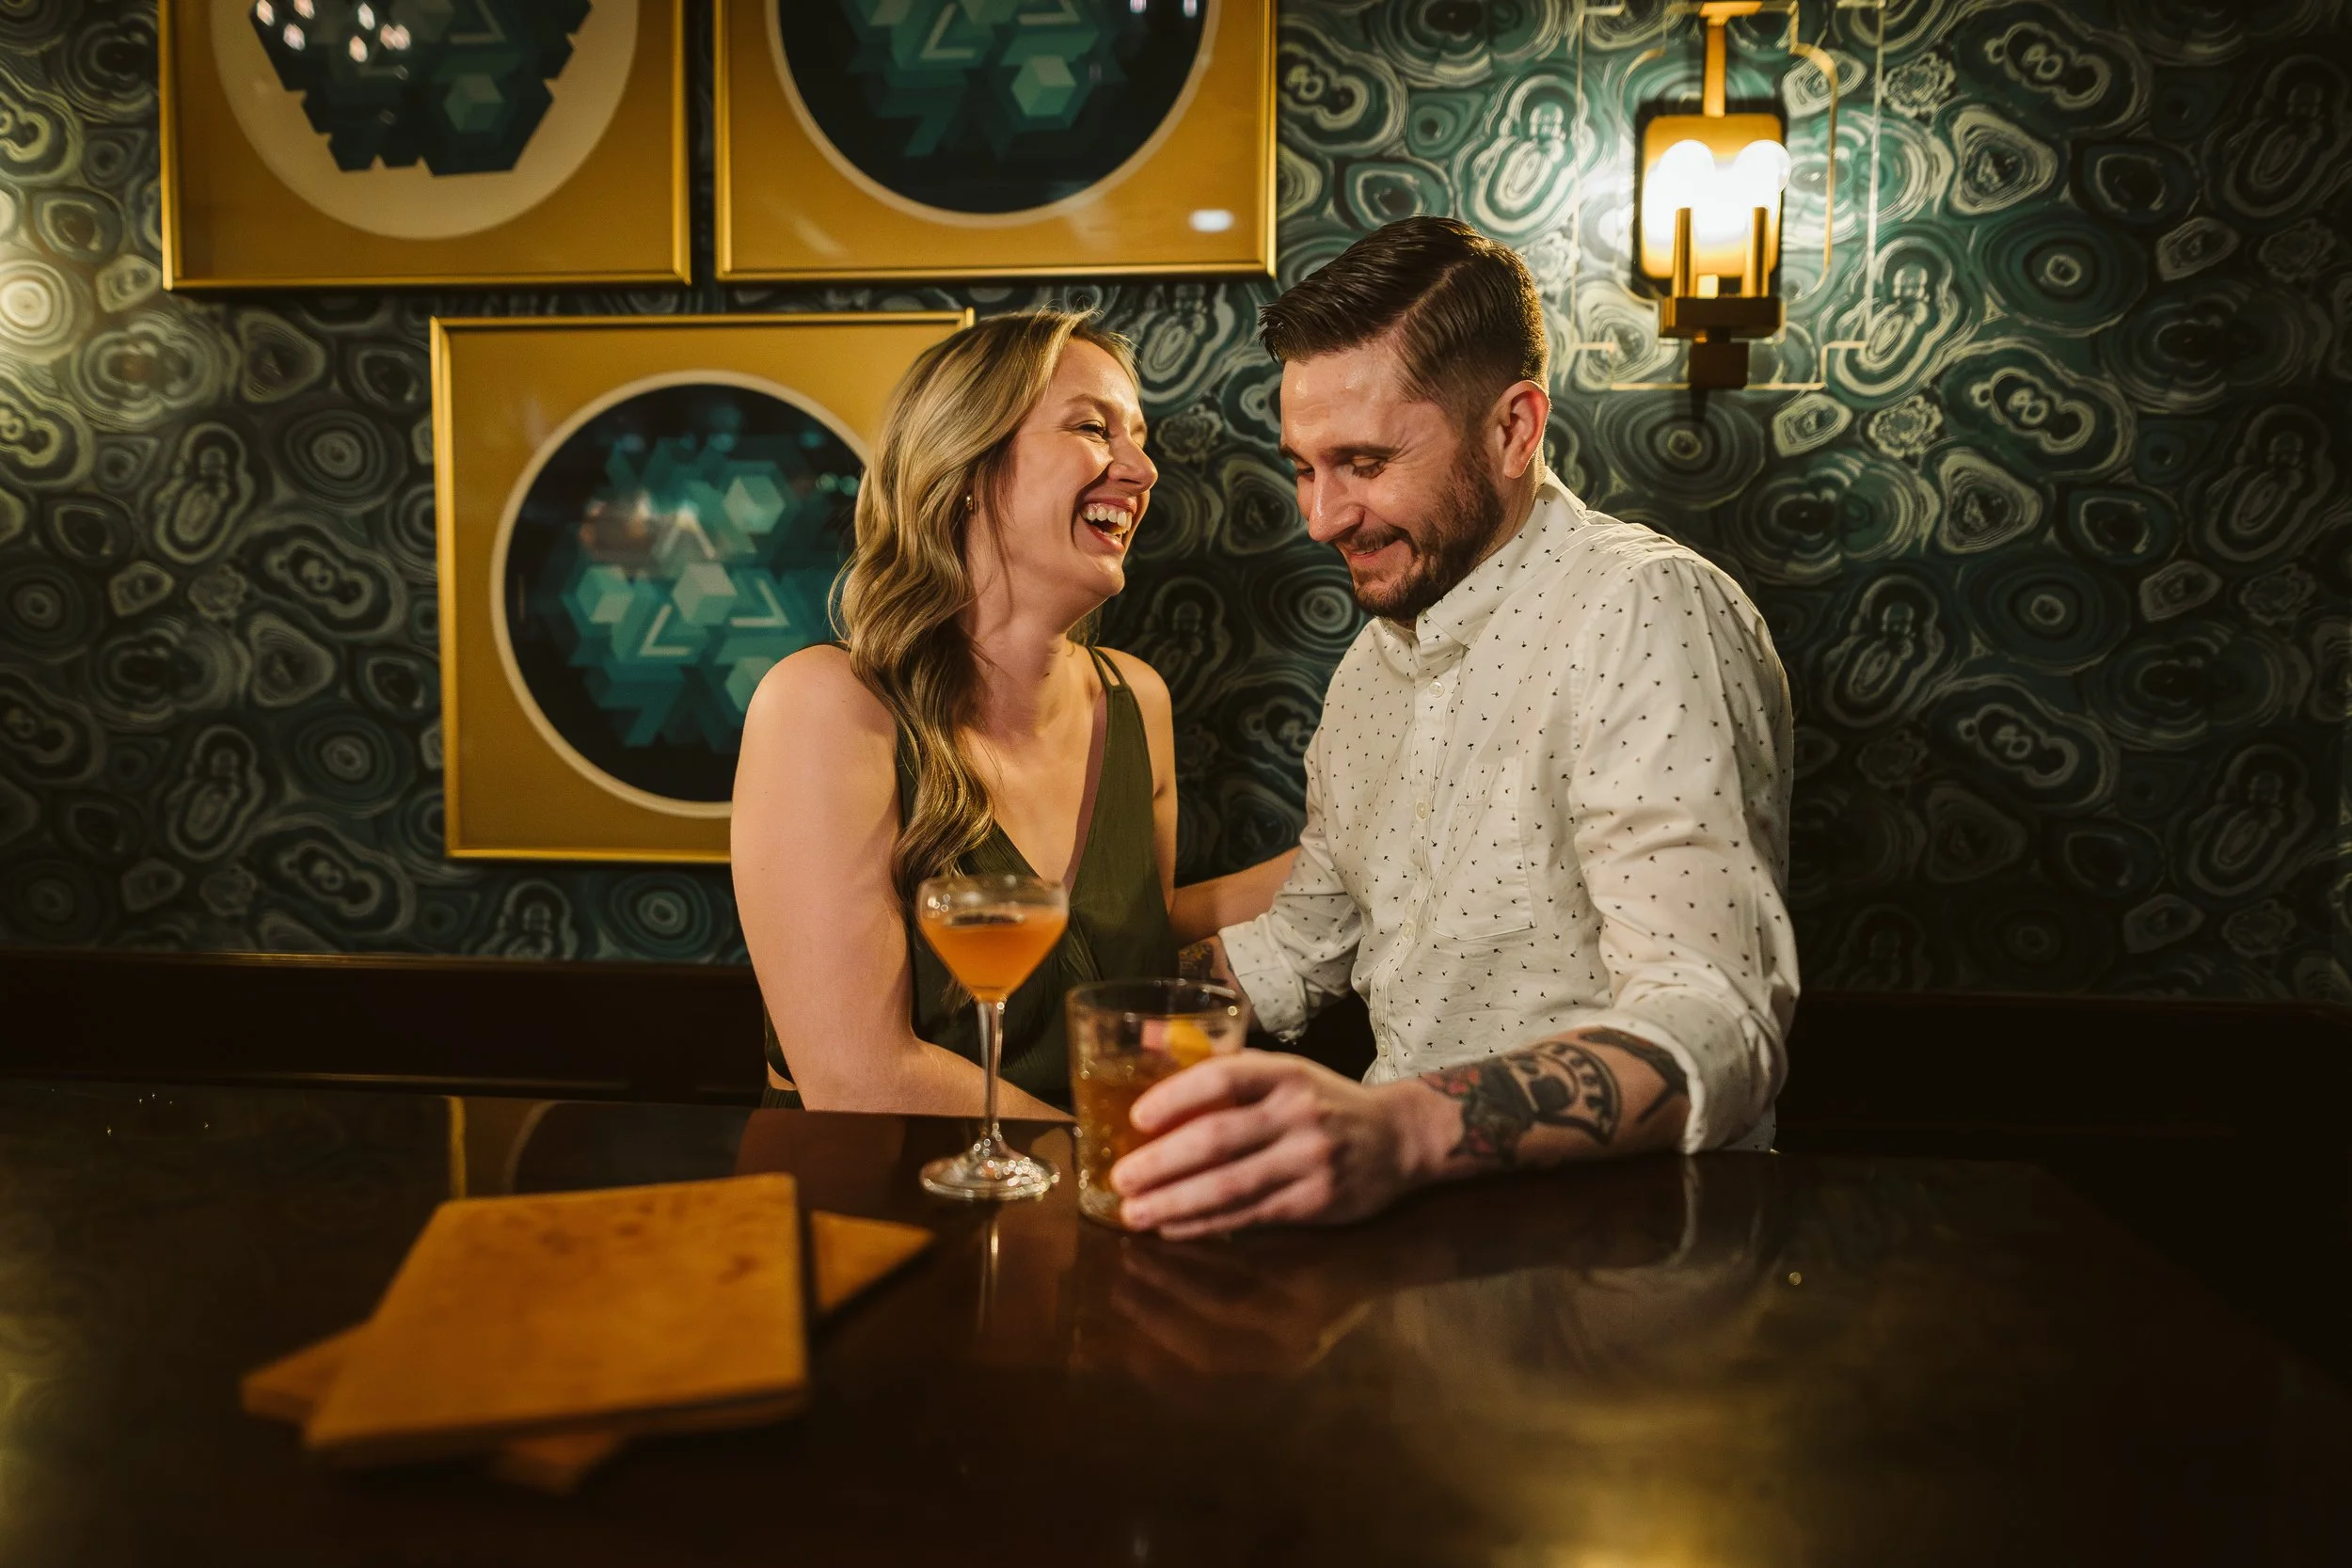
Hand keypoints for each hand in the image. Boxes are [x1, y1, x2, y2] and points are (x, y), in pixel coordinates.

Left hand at [1108, 1052, 1434, 1237]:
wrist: (1400, 1139)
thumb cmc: (1325, 1102)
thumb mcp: (1285, 1072)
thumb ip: (1227, 1069)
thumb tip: (1150, 1043)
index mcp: (1286, 1074)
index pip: (1224, 1076)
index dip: (1176, 1096)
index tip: (1137, 1119)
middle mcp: (1298, 1114)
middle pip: (1217, 1139)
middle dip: (1161, 1163)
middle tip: (1120, 1178)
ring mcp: (1309, 1162)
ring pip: (1229, 1187)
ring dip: (1173, 1203)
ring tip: (1132, 1213)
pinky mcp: (1315, 1203)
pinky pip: (1248, 1216)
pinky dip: (1205, 1225)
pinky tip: (1172, 1227)